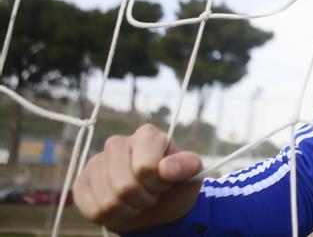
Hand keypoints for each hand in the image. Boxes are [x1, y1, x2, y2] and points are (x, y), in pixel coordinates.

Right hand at [73, 123, 202, 232]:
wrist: (156, 204)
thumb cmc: (174, 185)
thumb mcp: (190, 175)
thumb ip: (186, 166)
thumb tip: (166, 169)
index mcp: (147, 135)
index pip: (146, 167)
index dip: (158, 183)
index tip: (165, 183)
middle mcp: (118, 143)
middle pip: (125, 187)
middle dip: (144, 199)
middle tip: (151, 194)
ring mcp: (96, 161)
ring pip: (108, 202)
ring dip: (129, 210)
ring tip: (137, 200)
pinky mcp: (81, 182)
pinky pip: (93, 210)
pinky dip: (112, 217)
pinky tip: (121, 206)